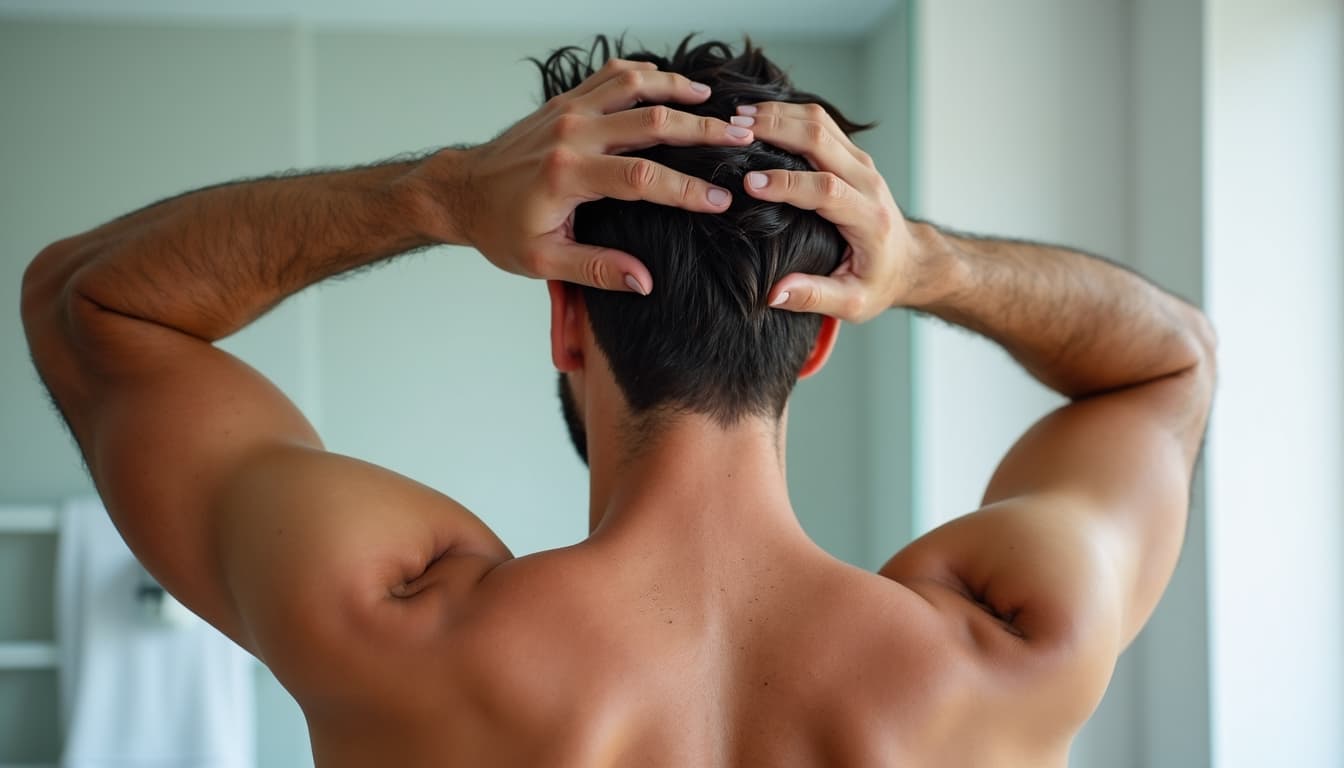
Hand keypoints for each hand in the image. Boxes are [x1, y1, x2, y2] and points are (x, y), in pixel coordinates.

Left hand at [415, 59, 755, 293]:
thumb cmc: (500, 229)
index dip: (687, 190)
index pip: (643, 177)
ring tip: (714, 101)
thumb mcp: (543, 262)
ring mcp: (567, 111)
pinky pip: (611, 76)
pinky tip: (671, 84)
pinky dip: (645, 74)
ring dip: (677, 89)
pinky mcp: (564, 101)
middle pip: (650, 120)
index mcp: (567, 175)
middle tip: (740, 138)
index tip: (721, 201)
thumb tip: (645, 282)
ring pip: (634, 85)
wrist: (462, 192)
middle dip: (701, 130)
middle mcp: (571, 134)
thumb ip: (596, 269)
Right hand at [732, 103, 941, 321]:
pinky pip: (821, 123)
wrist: (909, 261)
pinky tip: (759, 116)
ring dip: (780, 115)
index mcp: (868, 218)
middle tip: (735, 129)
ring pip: (821, 123)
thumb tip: (774, 293)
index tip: (750, 182)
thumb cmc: (878, 282)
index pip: (826, 190)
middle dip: (776, 129)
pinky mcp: (852, 156)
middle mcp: (868, 182)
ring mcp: (861, 164)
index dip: (787, 183)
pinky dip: (790, 114)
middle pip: (822, 140)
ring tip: (739, 116)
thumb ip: (814, 297)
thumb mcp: (853, 302)